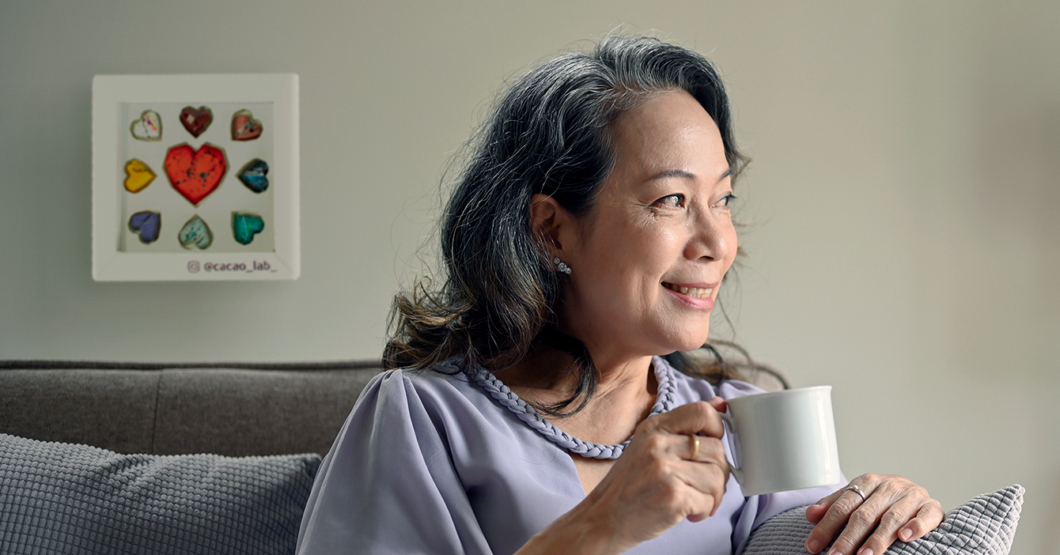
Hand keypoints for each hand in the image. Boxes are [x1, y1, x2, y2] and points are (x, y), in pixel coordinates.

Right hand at [576, 398, 730, 550]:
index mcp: (654, 427)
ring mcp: (665, 469)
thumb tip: (720, 404)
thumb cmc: (629, 486)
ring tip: (693, 501)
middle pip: (717, 449)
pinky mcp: (673, 496)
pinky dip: (704, 511)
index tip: (711, 446)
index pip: (702, 412)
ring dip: (712, 495)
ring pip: (717, 476)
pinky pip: (709, 501)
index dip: (717, 428)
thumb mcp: (649, 446)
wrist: (603, 518)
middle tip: (701, 486)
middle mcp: (658, 444)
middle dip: (717, 472)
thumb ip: (683, 427)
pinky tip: (687, 513)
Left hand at [804, 474, 943, 554]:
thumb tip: (810, 515)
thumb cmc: (881, 499)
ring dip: (878, 539)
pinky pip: (926, 516)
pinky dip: (916, 526)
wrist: (917, 491)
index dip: (826, 526)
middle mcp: (888, 487)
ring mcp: (911, 496)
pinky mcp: (932, 507)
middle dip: (848, 538)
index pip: (842, 506)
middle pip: (864, 515)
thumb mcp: (857, 497)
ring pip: (892, 518)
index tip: (813, 546)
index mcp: (866, 482)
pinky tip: (905, 537)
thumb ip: (834, 505)